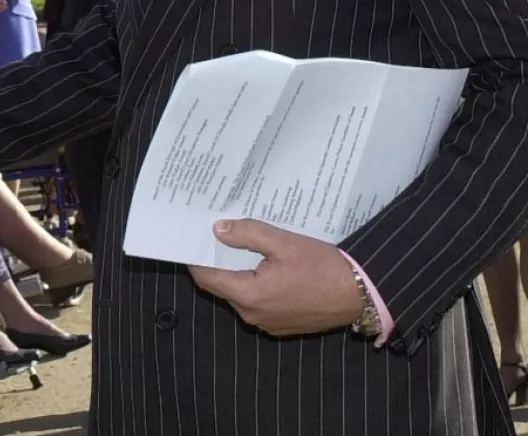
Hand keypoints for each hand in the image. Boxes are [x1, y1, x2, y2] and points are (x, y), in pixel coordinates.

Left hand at [187, 219, 362, 336]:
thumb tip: (218, 229)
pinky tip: (263, 266)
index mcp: (249, 296)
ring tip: (239, 246)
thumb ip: (248, 234)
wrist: (360, 294)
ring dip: (237, 273)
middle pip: (221, 286)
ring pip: (239, 295)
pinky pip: (257, 303)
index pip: (207, 278)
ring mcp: (267, 323)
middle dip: (216, 262)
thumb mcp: (284, 242)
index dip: (197, 258)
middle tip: (215, 236)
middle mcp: (253, 315)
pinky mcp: (281, 325)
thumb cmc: (323, 267)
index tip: (192, 238)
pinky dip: (254, 285)